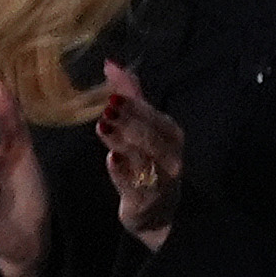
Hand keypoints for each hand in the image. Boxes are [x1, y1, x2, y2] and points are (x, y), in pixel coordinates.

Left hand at [93, 63, 185, 248]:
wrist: (157, 211)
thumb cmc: (148, 163)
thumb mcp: (143, 128)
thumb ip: (130, 97)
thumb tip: (112, 64)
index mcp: (170, 135)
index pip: (154, 117)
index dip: (135, 106)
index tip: (114, 95)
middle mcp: (170, 156)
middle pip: (151, 136)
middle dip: (131, 123)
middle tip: (108, 110)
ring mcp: (160, 180)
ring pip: (144, 158)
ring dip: (124, 143)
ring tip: (105, 128)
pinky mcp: (145, 201)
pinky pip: (134, 185)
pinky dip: (124, 173)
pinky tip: (112, 161)